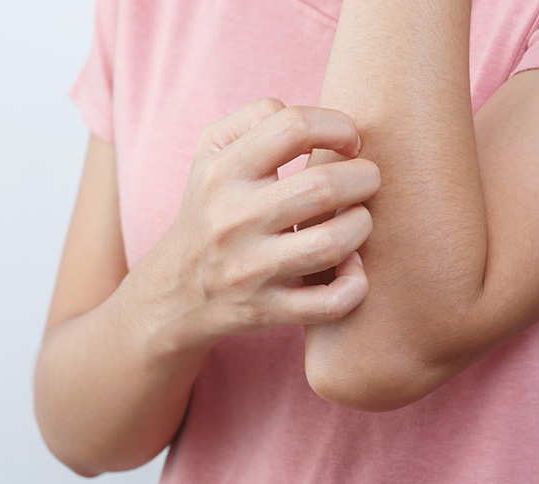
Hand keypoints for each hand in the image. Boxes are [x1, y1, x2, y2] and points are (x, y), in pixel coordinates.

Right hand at [140, 98, 379, 349]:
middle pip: (323, 187)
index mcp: (222, 173)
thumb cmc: (209, 212)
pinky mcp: (264, 310)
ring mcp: (247, 270)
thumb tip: (314, 123)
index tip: (349, 143)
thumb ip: (255, 119)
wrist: (173, 292)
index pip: (293, 126)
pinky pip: (329, 302)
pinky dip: (355, 285)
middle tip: (365, 181)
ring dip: (362, 226)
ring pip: (332, 244)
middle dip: (365, 178)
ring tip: (357, 220)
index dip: (338, 126)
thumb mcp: (210, 155)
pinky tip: (351, 269)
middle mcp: (231, 220)